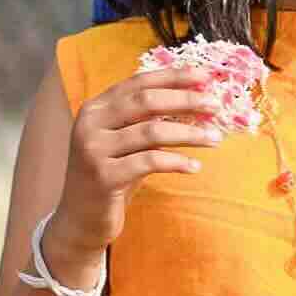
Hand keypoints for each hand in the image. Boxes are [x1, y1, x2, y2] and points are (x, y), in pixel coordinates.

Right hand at [46, 55, 244, 270]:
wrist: (80, 219)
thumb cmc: (111, 176)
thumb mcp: (125, 143)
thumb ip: (147, 121)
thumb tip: (195, 101)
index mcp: (95, 108)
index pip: (138, 83)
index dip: (172, 77)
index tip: (204, 76)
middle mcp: (90, 123)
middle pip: (146, 102)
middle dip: (185, 100)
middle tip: (215, 105)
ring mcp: (94, 150)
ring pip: (151, 132)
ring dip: (189, 133)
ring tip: (215, 139)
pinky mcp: (103, 176)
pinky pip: (149, 162)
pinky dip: (176, 162)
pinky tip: (195, 166)